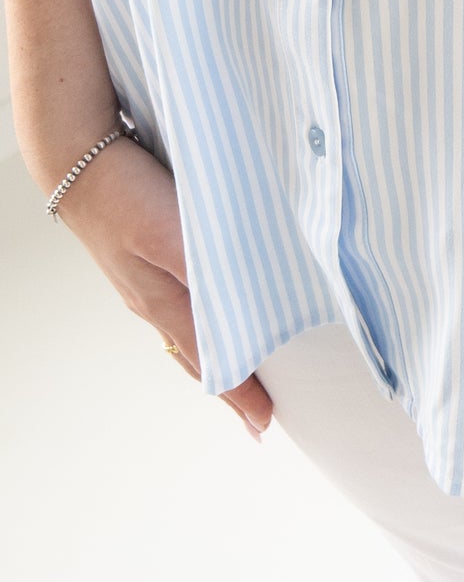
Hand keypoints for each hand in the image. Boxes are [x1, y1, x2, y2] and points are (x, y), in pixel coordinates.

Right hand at [51, 136, 273, 439]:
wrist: (78, 158)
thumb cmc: (123, 193)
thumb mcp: (169, 234)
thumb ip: (205, 274)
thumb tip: (241, 317)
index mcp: (162, 302)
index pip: (211, 361)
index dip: (240, 393)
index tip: (266, 423)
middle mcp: (153, 300)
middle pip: (198, 355)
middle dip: (230, 384)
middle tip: (258, 411)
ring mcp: (145, 280)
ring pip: (189, 331)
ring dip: (217, 354)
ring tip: (241, 373)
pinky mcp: (144, 257)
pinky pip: (181, 303)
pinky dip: (204, 321)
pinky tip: (212, 313)